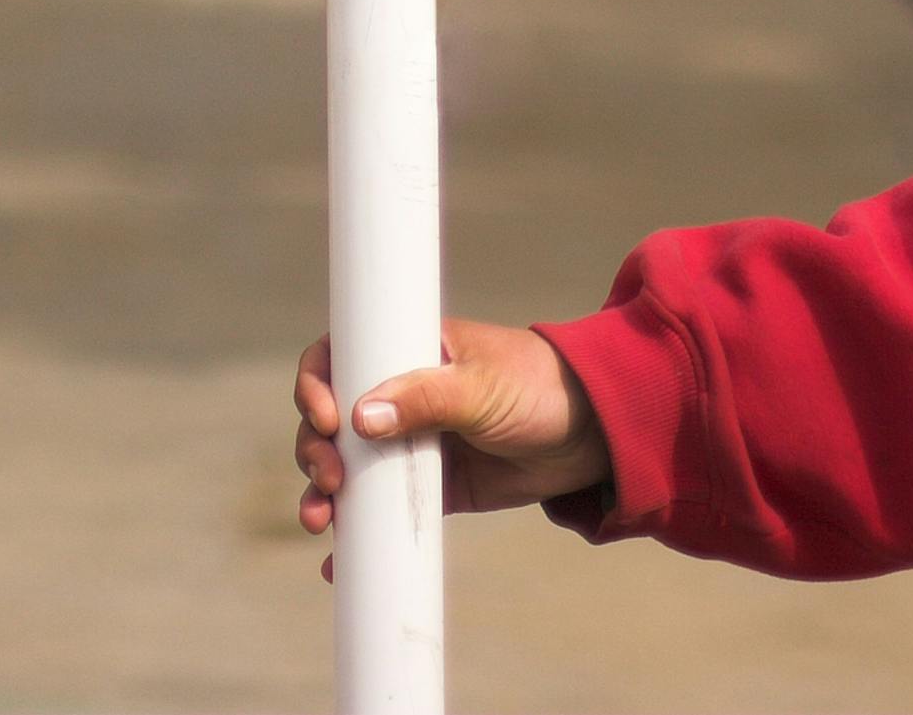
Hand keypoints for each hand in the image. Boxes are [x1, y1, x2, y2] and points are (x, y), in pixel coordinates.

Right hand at [293, 318, 612, 578]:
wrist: (596, 435)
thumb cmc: (542, 387)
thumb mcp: (483, 387)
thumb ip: (426, 400)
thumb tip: (358, 417)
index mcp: (412, 350)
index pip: (343, 353)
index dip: (318, 382)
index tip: (326, 417)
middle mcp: (403, 394)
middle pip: (334, 418)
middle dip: (317, 449)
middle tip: (331, 480)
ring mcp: (415, 442)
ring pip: (351, 466)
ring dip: (325, 494)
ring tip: (322, 522)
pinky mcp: (435, 486)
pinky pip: (384, 509)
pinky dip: (359, 534)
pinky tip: (338, 562)